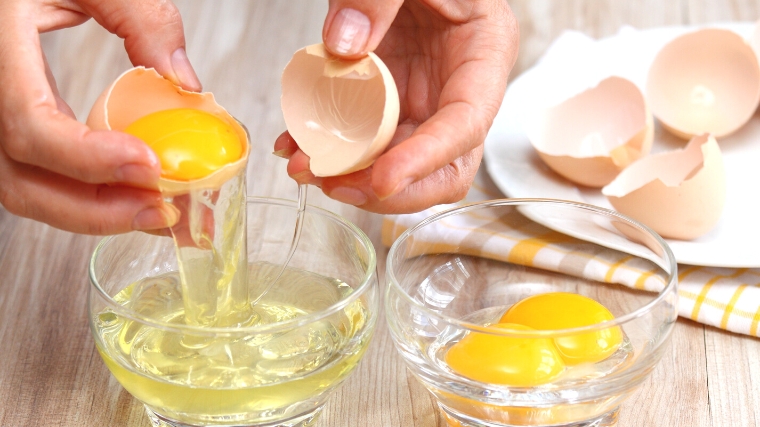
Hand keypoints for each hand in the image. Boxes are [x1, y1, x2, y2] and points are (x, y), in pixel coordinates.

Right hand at [0, 0, 199, 233]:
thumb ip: (138, 16)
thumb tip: (184, 82)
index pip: (29, 125)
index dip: (87, 157)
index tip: (148, 164)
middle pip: (21, 181)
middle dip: (96, 208)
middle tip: (162, 210)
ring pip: (25, 189)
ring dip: (93, 210)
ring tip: (156, 210)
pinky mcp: (7, 125)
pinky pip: (36, 175)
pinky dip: (84, 193)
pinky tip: (130, 191)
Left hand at [275, 0, 517, 212]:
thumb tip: (343, 48)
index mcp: (484, 52)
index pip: (465, 124)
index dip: (425, 160)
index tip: (381, 180)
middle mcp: (458, 87)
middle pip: (442, 165)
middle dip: (390, 187)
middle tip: (333, 183)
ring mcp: (423, 96)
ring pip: (398, 160)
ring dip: (352, 175)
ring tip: (302, 165)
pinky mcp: (390, 96)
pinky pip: (366, 137)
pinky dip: (332, 148)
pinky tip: (296, 144)